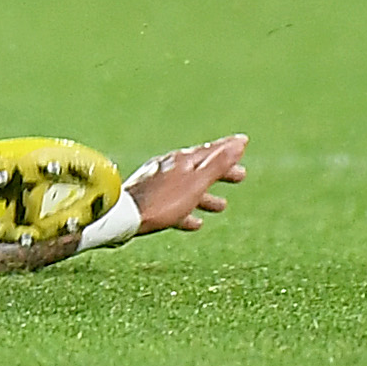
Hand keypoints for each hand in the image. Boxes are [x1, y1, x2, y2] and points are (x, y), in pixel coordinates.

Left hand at [124, 133, 246, 236]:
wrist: (123, 216)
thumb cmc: (162, 200)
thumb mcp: (196, 183)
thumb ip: (217, 164)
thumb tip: (239, 143)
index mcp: (182, 160)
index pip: (210, 150)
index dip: (228, 148)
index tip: (243, 142)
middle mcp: (169, 167)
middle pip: (200, 168)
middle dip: (221, 172)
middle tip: (241, 176)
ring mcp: (157, 182)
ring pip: (187, 187)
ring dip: (207, 196)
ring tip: (222, 206)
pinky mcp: (147, 200)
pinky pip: (173, 204)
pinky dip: (188, 210)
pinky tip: (195, 223)